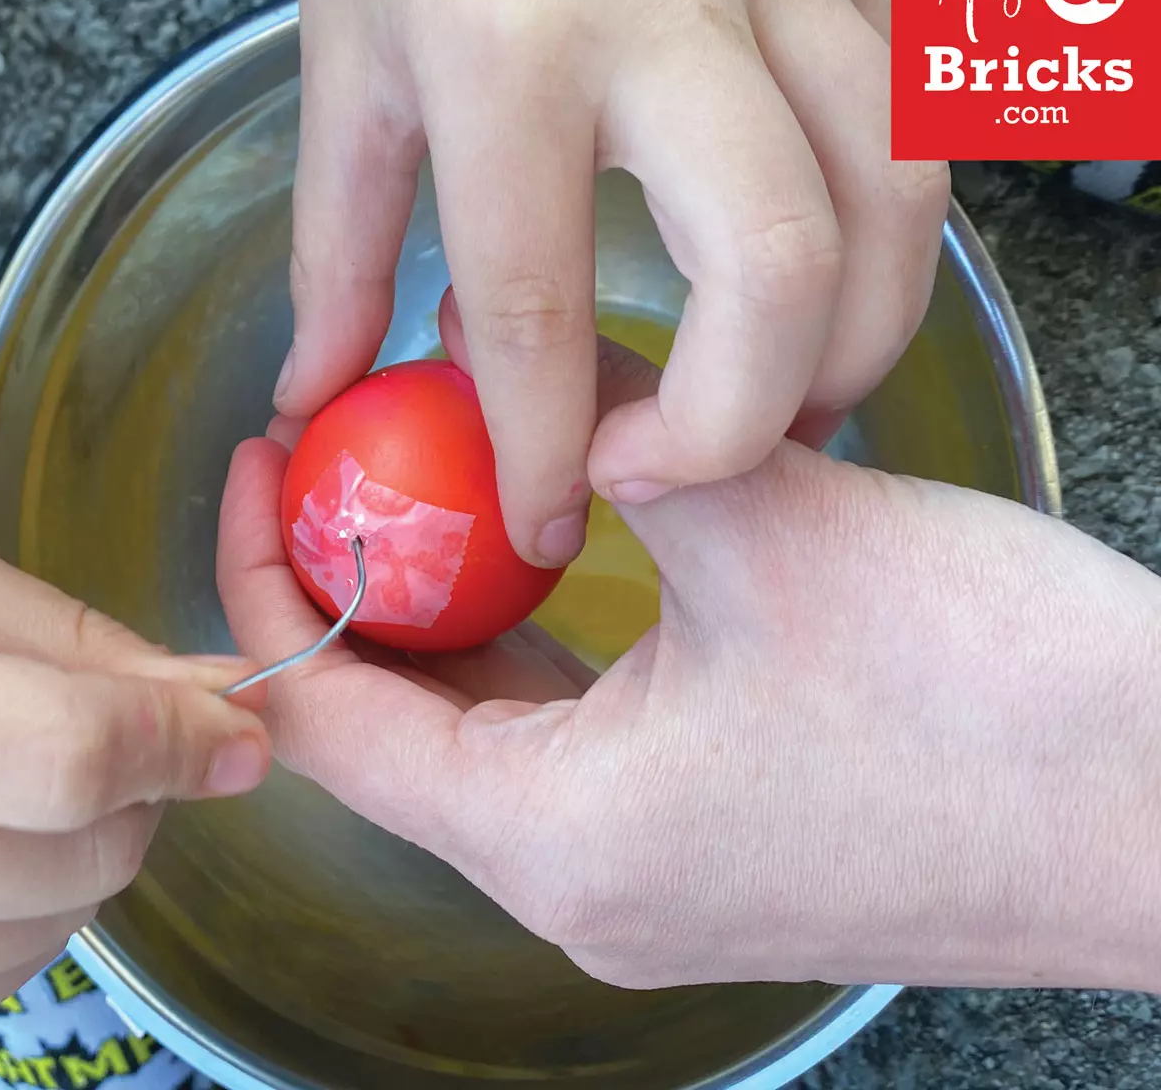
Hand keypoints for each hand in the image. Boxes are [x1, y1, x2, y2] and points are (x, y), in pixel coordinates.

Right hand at [0, 537, 270, 1016]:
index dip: (177, 739)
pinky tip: (5, 845)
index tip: (241, 730)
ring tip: (48, 781)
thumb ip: (71, 641)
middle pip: (77, 860)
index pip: (70, 759)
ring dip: (88, 860)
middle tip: (131, 732)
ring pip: (44, 934)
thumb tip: (220, 689)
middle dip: (143, 793)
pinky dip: (28, 921)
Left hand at [220, 344, 1160, 994]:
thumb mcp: (773, 528)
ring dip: (468, 603)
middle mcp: (588, 882)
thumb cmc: (995, 701)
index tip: (262, 466)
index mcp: (558, 837)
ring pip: (497, 726)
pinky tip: (563, 542)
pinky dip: (551, 639)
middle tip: (355, 449)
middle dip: (367, 578)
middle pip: (403, 723)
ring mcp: (655, 873)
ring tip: (450, 475)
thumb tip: (559, 374)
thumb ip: (632, 436)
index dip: (266, 578)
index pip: (327, 716)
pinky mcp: (717, 843)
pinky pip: (581, 736)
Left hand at [279, 0, 949, 566]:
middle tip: (689, 472)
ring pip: (895, 202)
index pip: (538, 309)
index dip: (548, 455)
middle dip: (742, 420)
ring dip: (855, 345)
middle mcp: (669, 8)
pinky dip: (890, 242)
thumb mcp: (346, 59)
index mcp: (506, 47)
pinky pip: (917, 124)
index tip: (551, 529)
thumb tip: (322, 394)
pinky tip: (827, 288)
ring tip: (786, 408)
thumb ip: (339, 249)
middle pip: (777, 265)